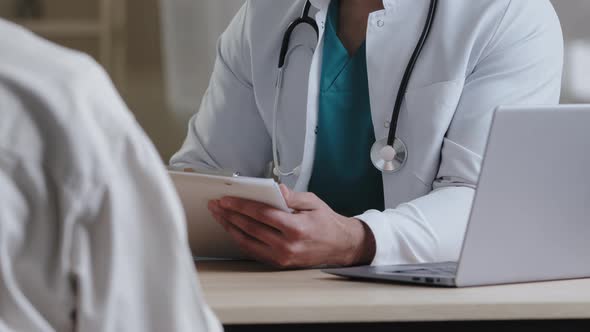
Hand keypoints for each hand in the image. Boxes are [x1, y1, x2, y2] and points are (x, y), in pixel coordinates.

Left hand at [207, 185, 375, 267]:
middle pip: (250, 228)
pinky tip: (231, 229)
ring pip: (247, 241)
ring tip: (219, 216)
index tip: (226, 200)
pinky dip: (240, 239)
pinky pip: (253, 251)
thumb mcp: (313, 202)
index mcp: (296, 228)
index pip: (261, 214)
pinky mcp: (279, 263)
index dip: (241, 206)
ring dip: (230, 227)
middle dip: (230, 215)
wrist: (341, 246)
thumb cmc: (327, 222)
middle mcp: (287, 245)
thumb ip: (292, 196)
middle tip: (216, 205)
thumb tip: (276, 189)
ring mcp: (282, 257)